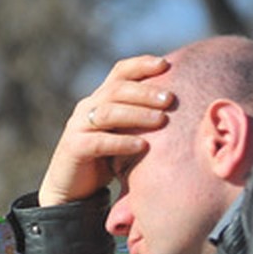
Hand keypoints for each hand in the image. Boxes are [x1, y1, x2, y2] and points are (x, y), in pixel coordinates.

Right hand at [37, 55, 173, 206]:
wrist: (71, 188)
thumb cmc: (106, 159)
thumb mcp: (123, 132)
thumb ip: (140, 118)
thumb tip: (181, 106)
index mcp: (100, 99)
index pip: (120, 72)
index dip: (141, 65)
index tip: (165, 65)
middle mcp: (87, 107)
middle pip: (116, 89)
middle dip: (145, 92)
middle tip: (170, 99)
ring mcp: (78, 127)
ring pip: (108, 112)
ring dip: (136, 114)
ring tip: (161, 120)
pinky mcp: (73, 148)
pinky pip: (98, 141)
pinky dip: (121, 142)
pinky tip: (142, 145)